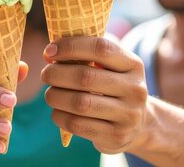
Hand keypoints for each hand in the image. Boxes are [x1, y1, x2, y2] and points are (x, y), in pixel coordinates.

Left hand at [41, 37, 146, 153]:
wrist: (138, 125)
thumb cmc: (112, 87)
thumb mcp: (111, 67)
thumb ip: (86, 54)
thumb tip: (50, 53)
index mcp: (133, 64)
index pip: (100, 48)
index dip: (70, 47)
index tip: (49, 51)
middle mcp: (135, 89)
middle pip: (85, 77)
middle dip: (57, 74)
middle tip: (46, 74)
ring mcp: (128, 115)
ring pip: (80, 103)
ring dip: (55, 96)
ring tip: (50, 94)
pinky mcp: (116, 136)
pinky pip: (77, 125)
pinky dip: (59, 116)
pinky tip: (57, 111)